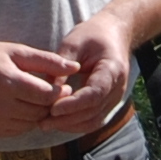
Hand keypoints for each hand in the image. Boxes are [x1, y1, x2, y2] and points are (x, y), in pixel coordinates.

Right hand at [0, 37, 75, 136]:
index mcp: (9, 83)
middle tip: (52, 92)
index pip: (48, 96)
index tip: (61, 84)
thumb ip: (47, 61)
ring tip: (34, 97)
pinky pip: (16, 131)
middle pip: (41, 112)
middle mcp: (0, 106)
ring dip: (37, 113)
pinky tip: (19, 106)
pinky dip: (23, 121)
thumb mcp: (16, 51)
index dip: (59, 91)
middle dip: (50, 103)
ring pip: (31, 124)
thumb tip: (76, 68)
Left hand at [43, 14, 133, 135]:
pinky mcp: (107, 104)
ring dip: (70, 125)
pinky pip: (93, 120)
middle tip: (42, 121)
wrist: (113, 35)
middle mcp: (118, 88)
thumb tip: (45, 90)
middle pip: (93, 111)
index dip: (73, 104)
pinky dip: (76, 124)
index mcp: (112, 69)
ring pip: (94, 121)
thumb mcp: (74, 42)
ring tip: (46, 124)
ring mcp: (115, 98)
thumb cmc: (92, 35)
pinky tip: (57, 122)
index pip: (94, 94)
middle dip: (67, 119)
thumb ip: (60, 65)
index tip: (52, 109)